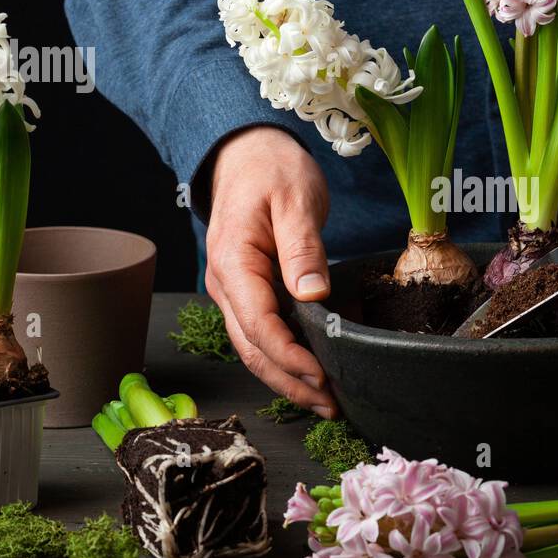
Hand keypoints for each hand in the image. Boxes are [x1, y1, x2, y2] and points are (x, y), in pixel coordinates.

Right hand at [205, 126, 336, 417]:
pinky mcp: (248, 292)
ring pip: (255, 347)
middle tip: (330, 404)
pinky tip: (311, 372)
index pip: (258, 324)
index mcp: (233, 262)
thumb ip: (303, 248)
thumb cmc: (272, 170)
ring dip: (287, 377)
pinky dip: (285, 358)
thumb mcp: (295, 199)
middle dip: (290, 382)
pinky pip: (262, 333)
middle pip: (253, 348)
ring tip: (325, 400)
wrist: (248, 154)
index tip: (322, 375)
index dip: (289, 356)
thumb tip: (312, 295)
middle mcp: (226, 284)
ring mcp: (234, 291)